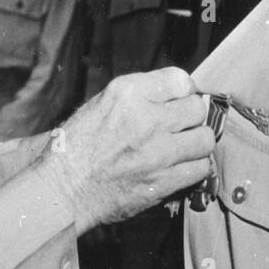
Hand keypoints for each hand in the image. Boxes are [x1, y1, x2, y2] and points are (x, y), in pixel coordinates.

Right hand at [38, 67, 211, 235]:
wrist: (64, 188)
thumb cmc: (78, 146)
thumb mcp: (102, 103)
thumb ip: (139, 96)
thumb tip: (175, 96)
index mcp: (128, 93)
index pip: (180, 80)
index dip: (183, 91)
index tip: (179, 101)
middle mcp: (146, 118)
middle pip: (197, 108)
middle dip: (192, 116)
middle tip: (182, 126)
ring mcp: (157, 151)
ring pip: (204, 139)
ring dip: (197, 143)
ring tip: (184, 147)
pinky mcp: (163, 181)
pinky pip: (200, 168)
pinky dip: (194, 167)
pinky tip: (181, 167)